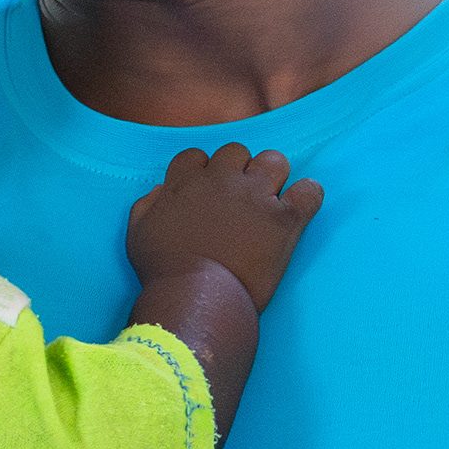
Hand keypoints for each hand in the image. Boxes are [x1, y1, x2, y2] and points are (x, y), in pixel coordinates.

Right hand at [127, 141, 322, 308]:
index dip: (203, 172)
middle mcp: (221, 180)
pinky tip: (299, 208)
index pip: (196, 156)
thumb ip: (147, 204)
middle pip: (236, 151)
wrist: (195, 297)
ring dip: (272, 176)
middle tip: (239, 198)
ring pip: (274, 160)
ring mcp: (255, 197)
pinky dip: (308, 196)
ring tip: (270, 200)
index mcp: (186, 182)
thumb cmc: (163, 271)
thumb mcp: (139, 233)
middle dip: (238, 170)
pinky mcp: (284, 219)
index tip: (206, 192)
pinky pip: (309, 191)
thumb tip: (161, 190)